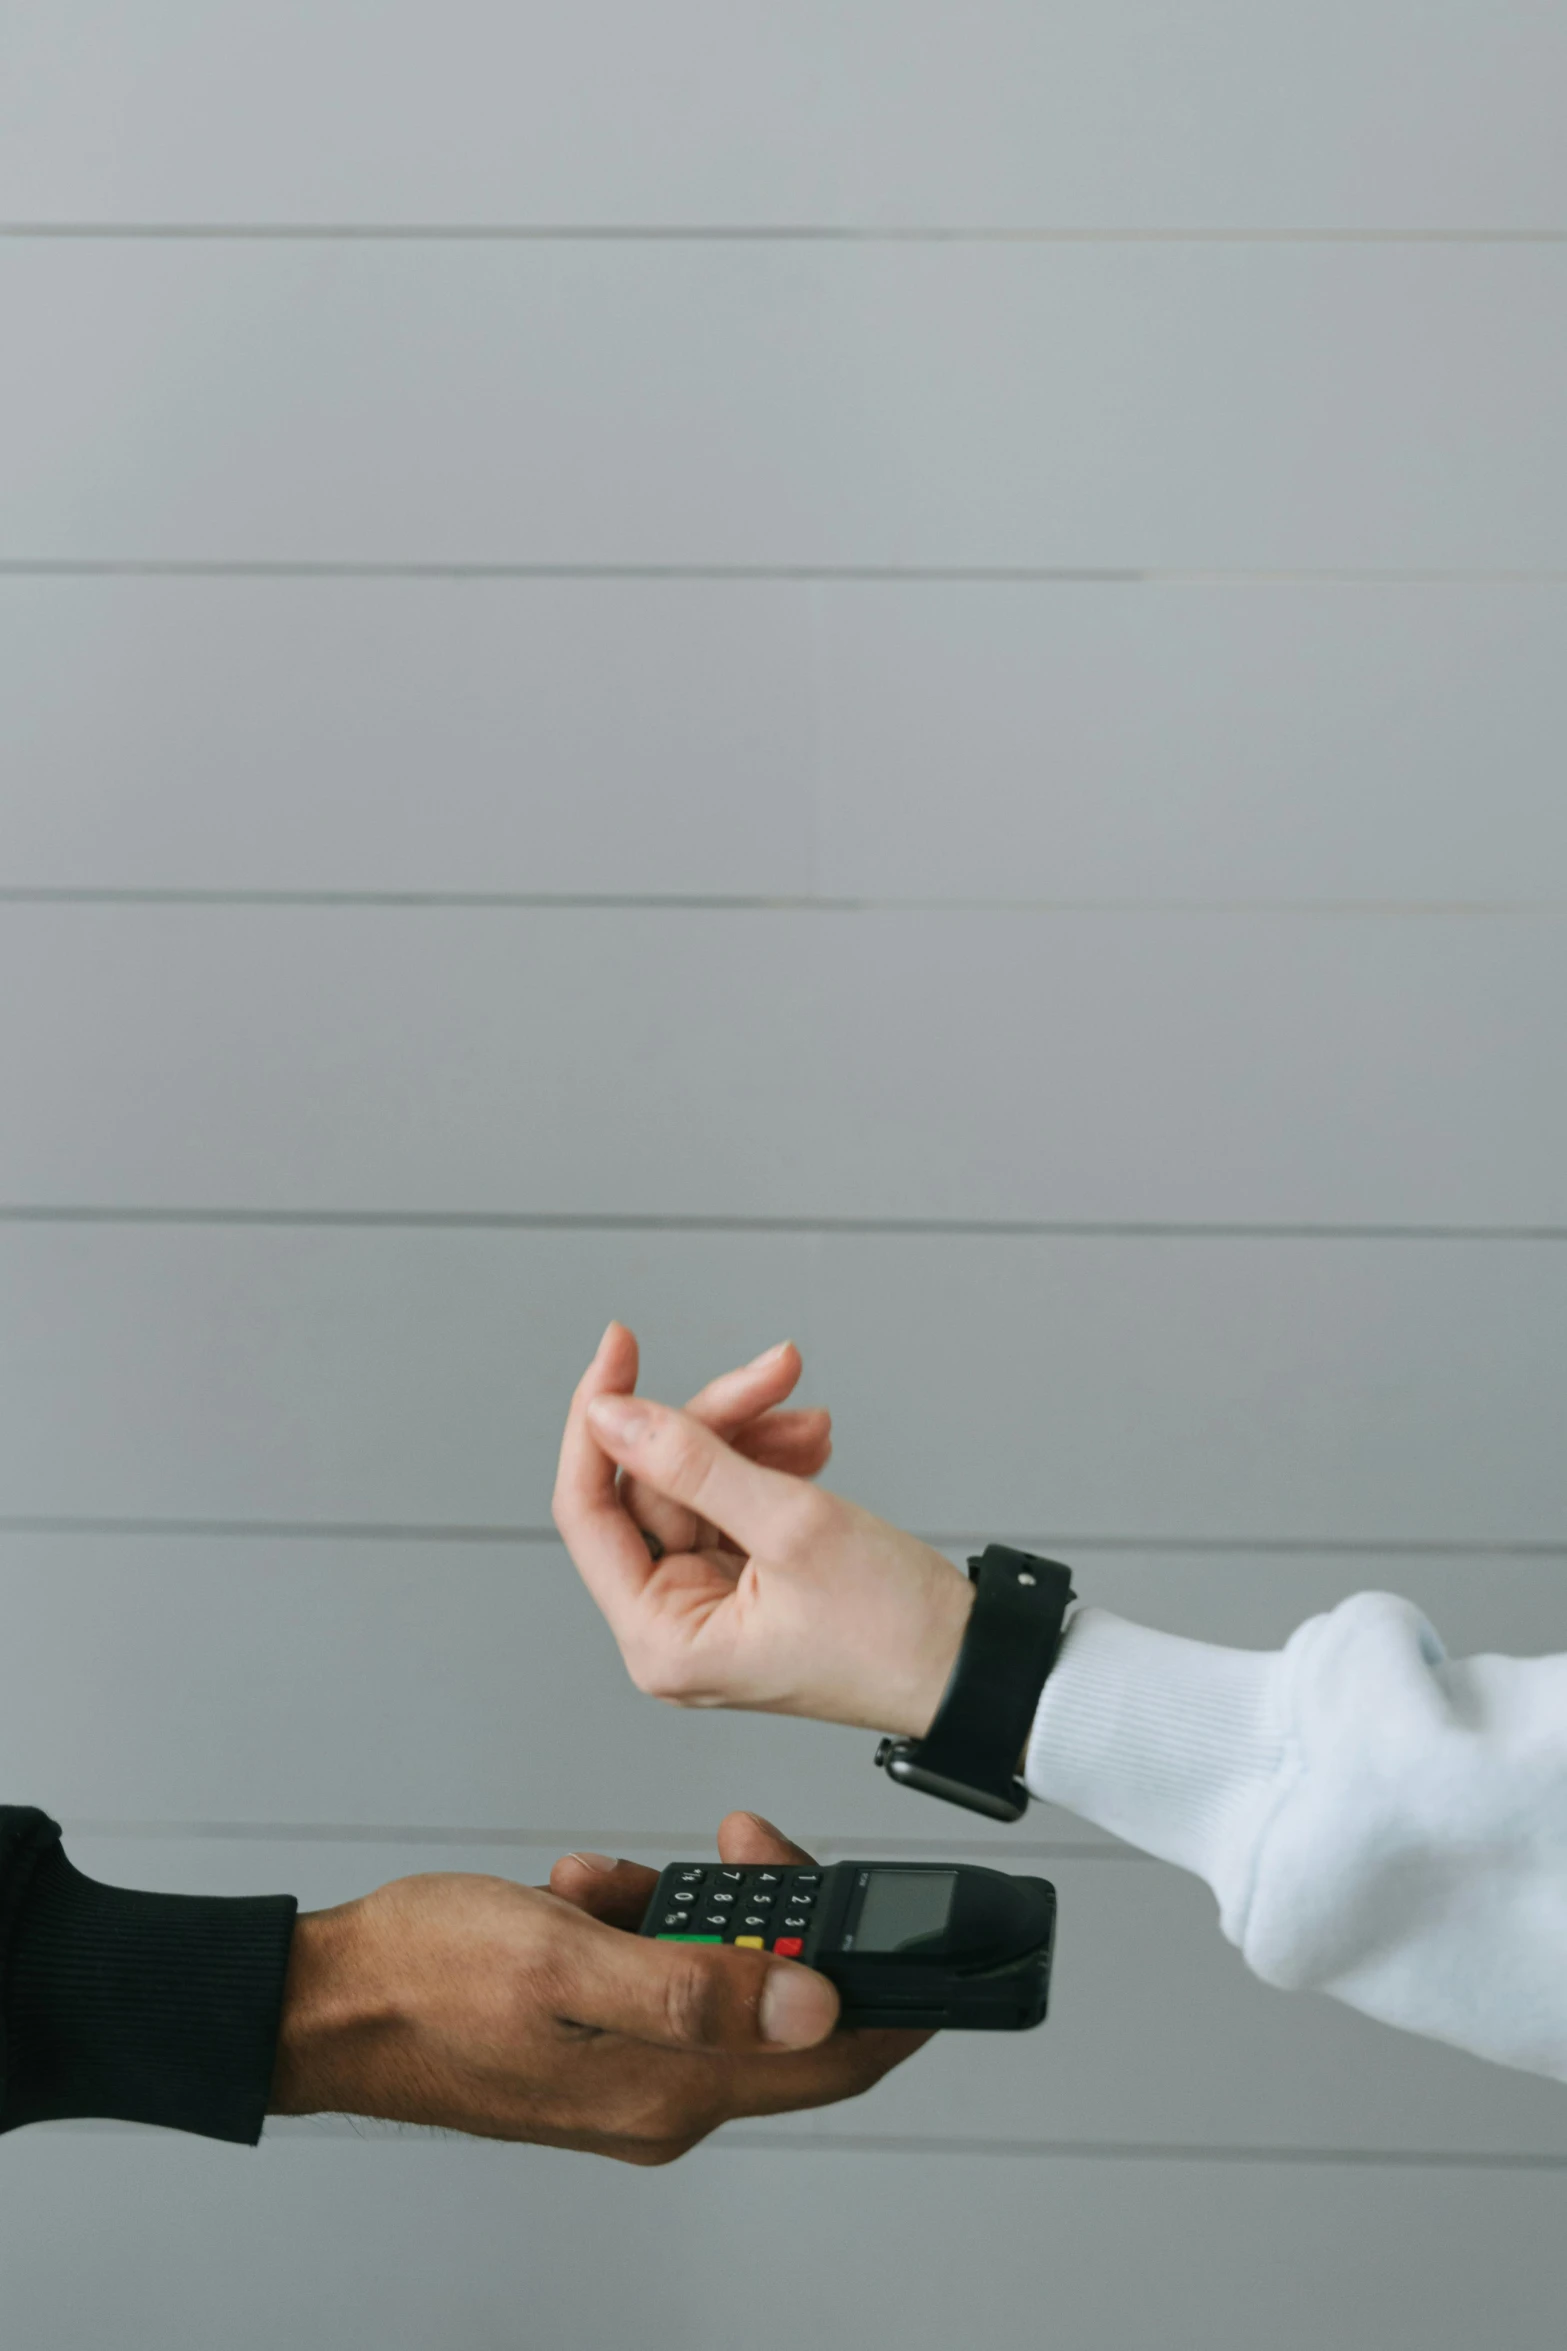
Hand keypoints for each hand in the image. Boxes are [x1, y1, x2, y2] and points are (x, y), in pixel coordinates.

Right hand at [269, 1813, 924, 2162]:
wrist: (327, 2002)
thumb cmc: (425, 1977)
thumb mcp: (563, 1958)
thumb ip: (693, 1984)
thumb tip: (812, 2003)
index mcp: (673, 2088)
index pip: (835, 2059)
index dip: (899, 2001)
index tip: (928, 1934)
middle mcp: (664, 2098)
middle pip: (783, 2012)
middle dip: (771, 1919)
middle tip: (733, 1848)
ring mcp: (629, 2078)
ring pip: (716, 1982)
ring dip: (685, 1913)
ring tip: (609, 1879)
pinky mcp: (598, 2050)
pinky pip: (658, 1978)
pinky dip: (637, 1925)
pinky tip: (584, 1894)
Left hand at [553, 1326, 973, 1734]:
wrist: (972, 1663)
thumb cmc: (894, 1630)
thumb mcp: (791, 1525)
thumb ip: (693, 1462)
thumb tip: (612, 1415)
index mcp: (662, 1639)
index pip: (587, 1512)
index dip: (599, 1421)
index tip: (620, 1351)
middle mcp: (674, 1629)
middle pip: (654, 1486)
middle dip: (717, 1423)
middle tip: (774, 1375)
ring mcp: (711, 1607)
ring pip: (697, 1486)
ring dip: (751, 1439)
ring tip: (810, 1420)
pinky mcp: (749, 1588)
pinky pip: (733, 1506)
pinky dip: (769, 1468)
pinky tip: (810, 1450)